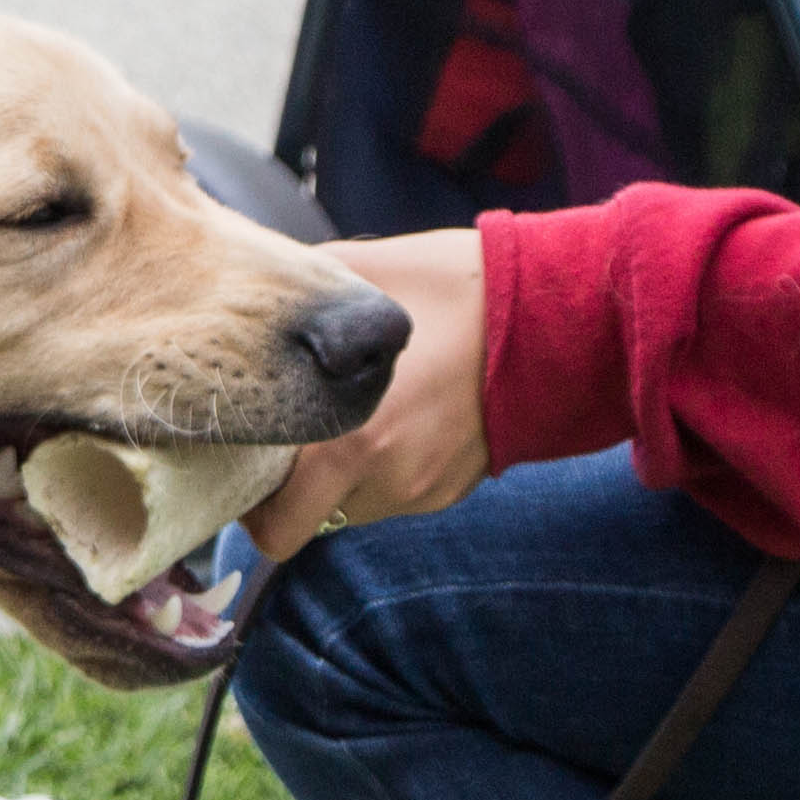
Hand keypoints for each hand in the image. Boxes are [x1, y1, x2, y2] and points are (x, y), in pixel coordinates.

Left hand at [251, 230, 491, 552]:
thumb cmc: (455, 286)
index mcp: (346, 443)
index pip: (271, 524)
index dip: (247, 499)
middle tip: (283, 443)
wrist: (558, 315)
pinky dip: (380, 471)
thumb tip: (243, 296)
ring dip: (335, 480)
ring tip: (345, 420)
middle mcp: (382, 481)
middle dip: (287, 493)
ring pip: (348, 509)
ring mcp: (419, 491)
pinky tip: (395, 420)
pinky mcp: (449, 491)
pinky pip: (391, 494)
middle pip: (304, 522)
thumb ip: (292, 300)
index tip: (240, 464)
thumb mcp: (358, 275)